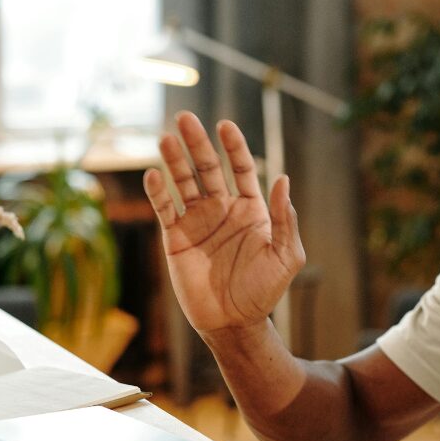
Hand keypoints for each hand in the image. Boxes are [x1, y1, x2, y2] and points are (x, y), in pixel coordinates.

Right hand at [144, 112, 304, 332]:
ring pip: (183, 183)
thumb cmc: (264, 291)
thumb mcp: (286, 256)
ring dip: (174, 161)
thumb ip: (284, 220)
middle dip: (197, 143)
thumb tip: (282, 179)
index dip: (233, 146)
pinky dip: (158, 192)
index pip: (241, 168)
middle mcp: (222, 209)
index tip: (225, 125)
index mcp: (251, 209)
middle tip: (185, 118)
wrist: (234, 323)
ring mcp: (197, 222)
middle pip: (208, 168)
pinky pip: (165, 210)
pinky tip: (153, 174)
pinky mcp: (175, 238)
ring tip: (166, 138)